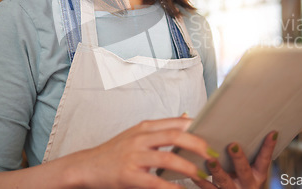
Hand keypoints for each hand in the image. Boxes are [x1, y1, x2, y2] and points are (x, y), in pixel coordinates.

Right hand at [62, 117, 213, 188]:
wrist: (86, 166)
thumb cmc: (115, 151)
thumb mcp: (137, 134)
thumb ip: (161, 129)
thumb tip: (188, 119)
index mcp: (145, 127)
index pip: (176, 122)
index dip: (198, 127)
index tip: (215, 135)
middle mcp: (140, 137)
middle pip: (175, 135)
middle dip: (198, 144)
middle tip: (213, 155)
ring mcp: (133, 155)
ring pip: (167, 158)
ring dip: (188, 167)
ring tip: (202, 174)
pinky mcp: (128, 174)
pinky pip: (153, 182)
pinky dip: (170, 187)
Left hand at [193, 131, 277, 188]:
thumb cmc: (237, 177)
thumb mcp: (246, 166)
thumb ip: (243, 148)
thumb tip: (233, 122)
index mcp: (257, 174)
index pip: (264, 159)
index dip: (268, 147)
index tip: (272, 132)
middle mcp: (247, 183)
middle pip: (244, 170)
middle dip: (239, 158)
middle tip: (233, 145)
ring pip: (225, 181)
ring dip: (218, 170)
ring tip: (211, 160)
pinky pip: (209, 188)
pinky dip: (200, 180)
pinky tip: (195, 172)